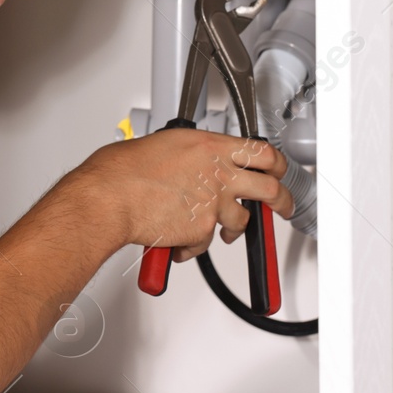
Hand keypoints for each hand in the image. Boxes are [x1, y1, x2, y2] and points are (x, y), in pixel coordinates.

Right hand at [84, 130, 291, 261]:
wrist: (109, 198)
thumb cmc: (122, 172)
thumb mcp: (162, 145)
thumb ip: (187, 156)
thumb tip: (189, 163)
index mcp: (209, 146)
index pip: (261, 152)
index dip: (276, 164)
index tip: (278, 170)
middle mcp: (217, 173)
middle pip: (269, 188)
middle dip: (282, 201)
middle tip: (283, 206)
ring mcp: (212, 203)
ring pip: (240, 221)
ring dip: (232, 229)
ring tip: (223, 233)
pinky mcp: (200, 230)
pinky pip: (205, 243)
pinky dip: (192, 247)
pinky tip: (178, 242)